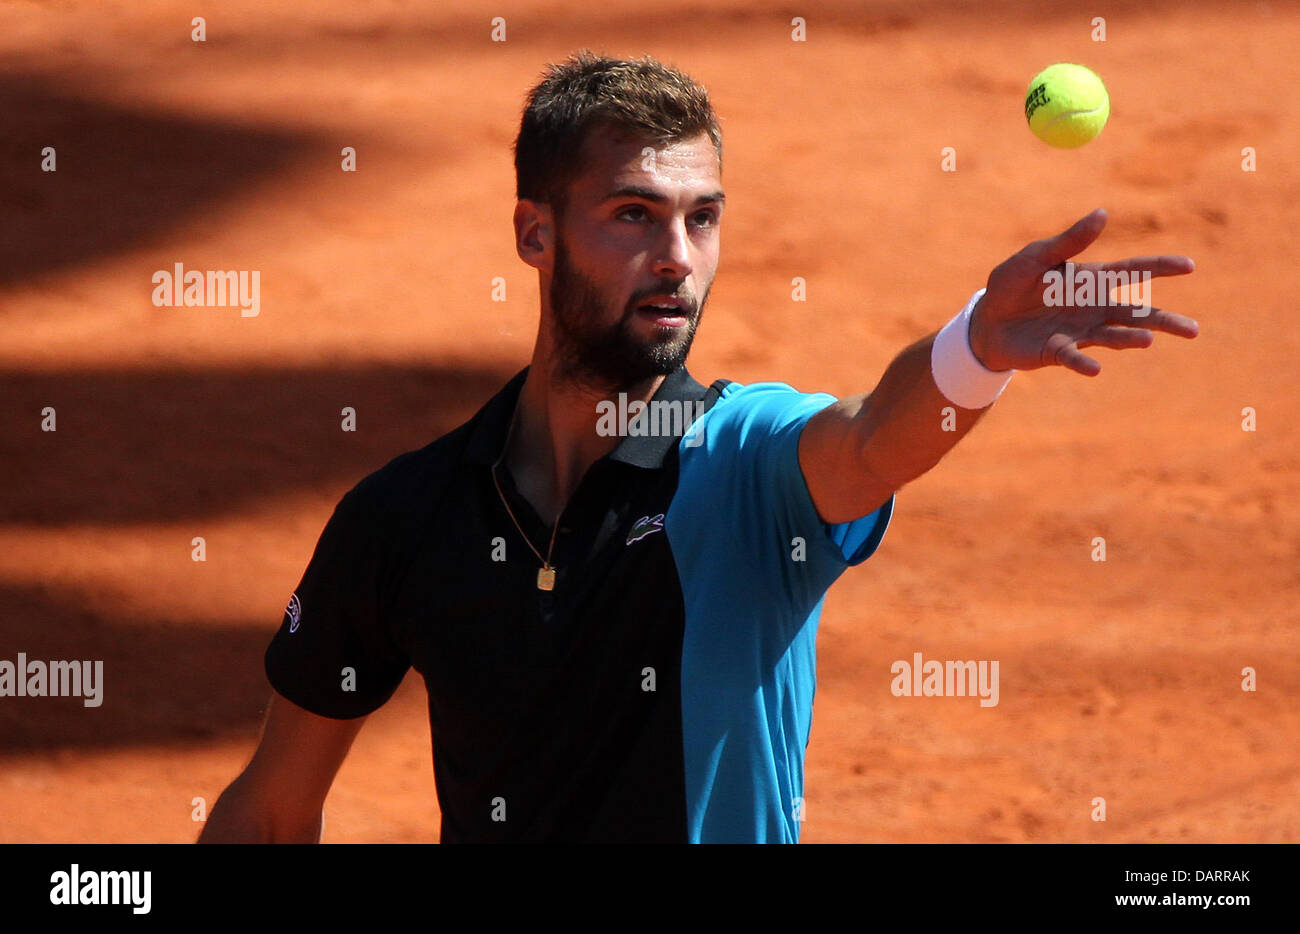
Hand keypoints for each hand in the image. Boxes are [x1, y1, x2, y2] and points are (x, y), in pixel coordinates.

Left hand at [968, 209, 1197, 375]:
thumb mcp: (1036, 257)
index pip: (1133, 272)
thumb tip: (1102, 213)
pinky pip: (1074, 358)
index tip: (1189, 265)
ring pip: (1113, 337)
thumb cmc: (1013, 284)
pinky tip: (1095, 369)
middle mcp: (1093, 308)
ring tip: (1147, 341)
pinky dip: (1083, 363)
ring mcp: (1079, 332)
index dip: (1160, 268)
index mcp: (1092, 280)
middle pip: (1136, 314)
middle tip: (1193, 330)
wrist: (986, 320)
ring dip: (1129, 340)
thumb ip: (1068, 242)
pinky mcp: (1058, 351)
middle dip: (1163, 321)